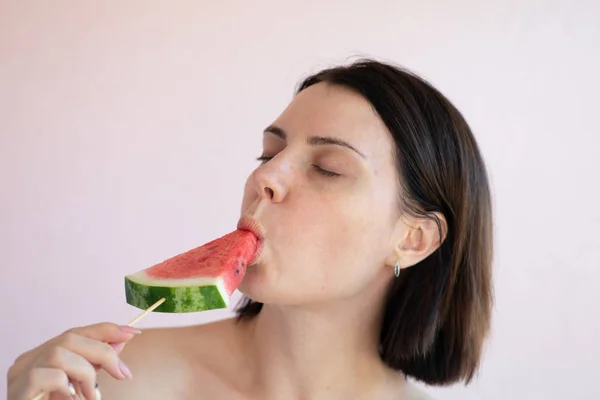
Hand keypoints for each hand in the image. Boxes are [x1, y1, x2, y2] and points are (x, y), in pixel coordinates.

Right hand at [7, 322, 140, 399]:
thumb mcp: (81, 384)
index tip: (132, 332)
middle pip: (70, 337)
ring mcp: (21, 373)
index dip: (106, 330)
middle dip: (103, 352)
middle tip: (122, 373)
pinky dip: (68, 386)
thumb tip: (121, 341)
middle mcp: (29, 359)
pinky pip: (49, 376)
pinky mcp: (19, 389)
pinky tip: (73, 398)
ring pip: (59, 353)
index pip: (77, 332)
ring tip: (91, 395)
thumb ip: (95, 363)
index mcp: (43, 355)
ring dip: (85, 373)